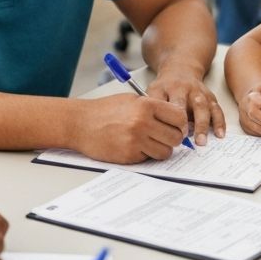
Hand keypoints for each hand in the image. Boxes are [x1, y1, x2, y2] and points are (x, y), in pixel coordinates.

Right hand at [72, 94, 188, 162]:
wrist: (80, 123)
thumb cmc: (104, 111)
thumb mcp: (131, 100)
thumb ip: (153, 108)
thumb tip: (175, 119)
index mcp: (146, 105)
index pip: (179, 117)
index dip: (181, 124)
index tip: (178, 127)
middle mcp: (143, 122)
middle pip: (175, 137)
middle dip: (173, 139)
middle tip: (165, 137)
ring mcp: (136, 141)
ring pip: (165, 152)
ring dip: (161, 149)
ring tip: (149, 143)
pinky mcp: (129, 156)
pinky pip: (149, 159)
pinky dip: (145, 155)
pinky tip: (134, 146)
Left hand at [146, 61, 225, 145]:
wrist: (180, 70)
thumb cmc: (165, 86)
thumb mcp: (154, 90)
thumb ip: (154, 106)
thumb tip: (153, 128)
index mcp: (172, 88)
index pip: (175, 104)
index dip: (175, 118)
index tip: (173, 133)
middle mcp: (189, 89)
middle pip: (193, 105)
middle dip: (192, 123)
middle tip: (189, 139)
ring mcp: (201, 93)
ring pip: (205, 108)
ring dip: (204, 125)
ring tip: (202, 141)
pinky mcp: (210, 98)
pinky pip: (217, 110)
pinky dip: (219, 123)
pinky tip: (219, 134)